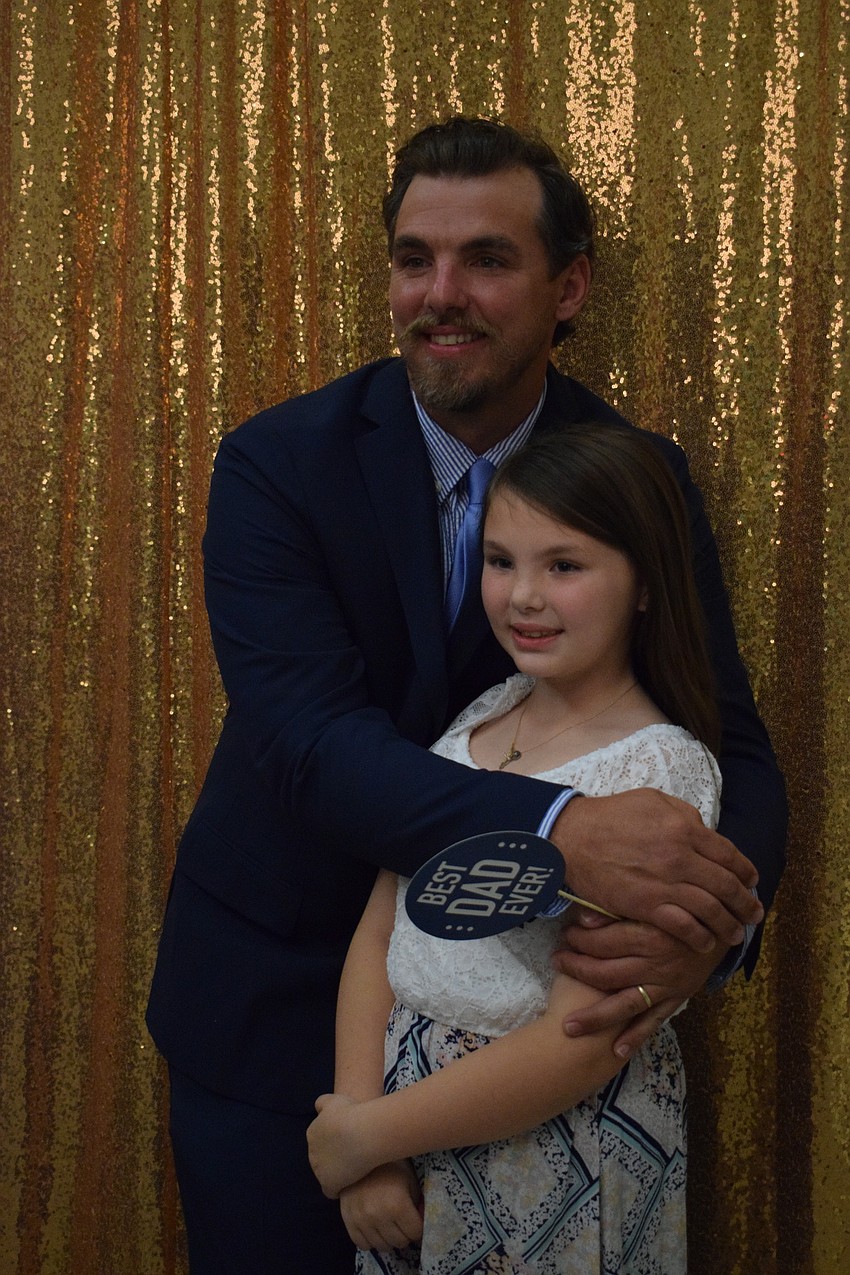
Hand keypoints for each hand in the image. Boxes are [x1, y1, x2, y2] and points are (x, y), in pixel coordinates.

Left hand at [308, 1093, 376, 1197]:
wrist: (360, 1133)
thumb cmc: (351, 1113)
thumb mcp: (334, 1099)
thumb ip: (323, 1103)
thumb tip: (318, 1107)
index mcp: (312, 1133)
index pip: (320, 1143)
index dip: (334, 1144)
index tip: (348, 1143)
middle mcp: (311, 1152)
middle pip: (322, 1160)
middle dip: (334, 1159)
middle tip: (354, 1156)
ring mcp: (318, 1170)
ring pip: (326, 1175)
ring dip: (338, 1174)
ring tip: (355, 1170)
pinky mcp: (328, 1184)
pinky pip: (330, 1191)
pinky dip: (339, 1189)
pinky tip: (352, 1183)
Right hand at [339, 1161, 422, 1250]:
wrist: (360, 1155)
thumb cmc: (390, 1167)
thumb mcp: (410, 1181)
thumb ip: (418, 1204)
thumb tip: (420, 1221)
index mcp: (397, 1205)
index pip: (415, 1233)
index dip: (418, 1227)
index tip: (416, 1220)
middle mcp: (378, 1217)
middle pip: (399, 1242)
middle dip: (405, 1234)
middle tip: (403, 1223)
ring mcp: (361, 1221)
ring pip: (382, 1246)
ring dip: (389, 1239)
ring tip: (389, 1225)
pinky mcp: (348, 1222)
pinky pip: (363, 1245)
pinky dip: (371, 1240)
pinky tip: (374, 1228)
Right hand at [551, 789, 762, 950]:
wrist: (573, 836)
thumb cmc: (611, 815)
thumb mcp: (653, 800)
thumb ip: (684, 814)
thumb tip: (704, 830)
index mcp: (685, 828)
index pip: (729, 854)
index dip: (746, 871)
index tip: (752, 881)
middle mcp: (681, 857)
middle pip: (726, 885)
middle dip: (746, 902)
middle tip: (755, 913)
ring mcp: (665, 883)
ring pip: (710, 909)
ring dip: (728, 924)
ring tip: (737, 934)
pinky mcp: (646, 906)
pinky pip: (683, 926)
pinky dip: (699, 936)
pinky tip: (706, 942)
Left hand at [554, 909, 727, 1057]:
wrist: (730, 924)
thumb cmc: (688, 907)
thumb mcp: (656, 899)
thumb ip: (622, 908)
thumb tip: (582, 917)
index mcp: (650, 934)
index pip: (603, 941)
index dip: (578, 939)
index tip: (563, 936)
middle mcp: (656, 964)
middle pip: (606, 973)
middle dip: (576, 970)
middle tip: (555, 963)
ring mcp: (666, 986)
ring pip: (625, 1004)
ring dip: (595, 1017)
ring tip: (568, 1026)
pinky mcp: (677, 999)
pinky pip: (654, 1021)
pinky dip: (636, 1038)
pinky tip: (615, 1052)